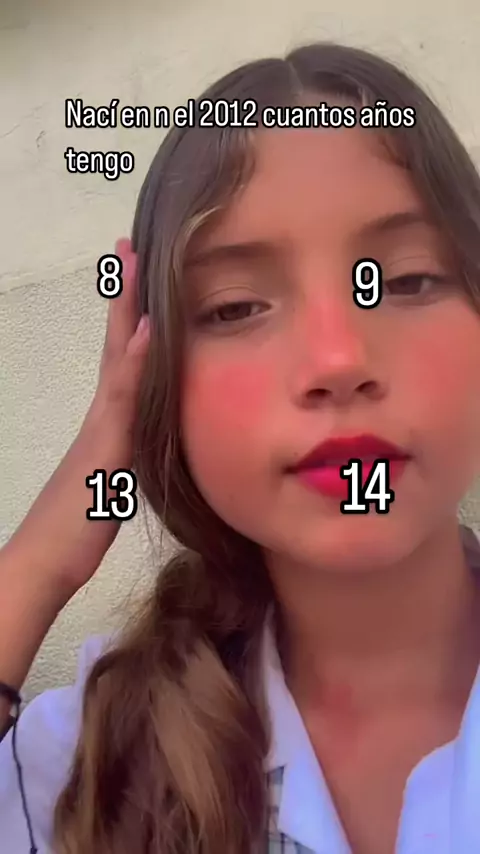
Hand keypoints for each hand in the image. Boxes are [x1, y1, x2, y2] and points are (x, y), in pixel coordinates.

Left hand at [6, 238, 149, 596]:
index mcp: (107, 406)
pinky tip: (152, 385)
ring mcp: (108, 433)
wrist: (50, 558)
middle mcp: (106, 411)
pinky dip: (144, 381)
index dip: (125, 297)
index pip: (120, 340)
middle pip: (118, 346)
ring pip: (125, 372)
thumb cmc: (78, 509)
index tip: (129, 249)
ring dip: (134, 335)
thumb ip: (128, 394)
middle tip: (133, 257)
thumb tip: (147, 335)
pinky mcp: (113, 455)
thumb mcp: (107, 448)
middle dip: (126, 302)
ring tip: (149, 308)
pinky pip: (133, 403)